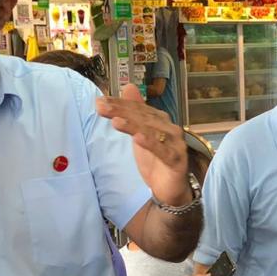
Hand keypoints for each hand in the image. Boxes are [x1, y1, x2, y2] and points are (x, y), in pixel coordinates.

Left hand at [96, 85, 189, 205]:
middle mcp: (170, 128)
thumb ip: (135, 112)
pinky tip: (138, 138)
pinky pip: (162, 151)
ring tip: (115, 121)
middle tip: (101, 107)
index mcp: (160, 120)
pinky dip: (151, 143)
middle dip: (121, 111)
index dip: (119, 103)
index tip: (100, 101)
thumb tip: (129, 86)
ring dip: (133, 125)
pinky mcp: (176, 160)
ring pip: (152, 131)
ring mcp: (175, 144)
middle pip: (143, 117)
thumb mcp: (140, 134)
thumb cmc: (155, 160)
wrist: (170, 188)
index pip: (138, 108)